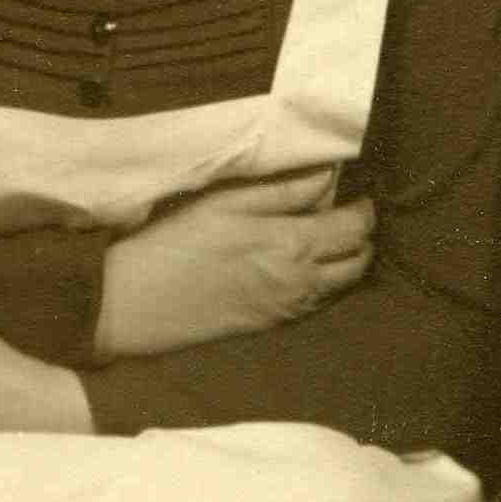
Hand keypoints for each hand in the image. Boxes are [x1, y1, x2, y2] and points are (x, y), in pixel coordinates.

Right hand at [92, 169, 375, 357]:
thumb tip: (329, 176)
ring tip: (328, 241)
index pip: (355, 228)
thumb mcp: (228, 202)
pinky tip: (303, 269)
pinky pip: (317, 305)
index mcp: (293, 245)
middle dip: (362, 238)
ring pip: (343, 287)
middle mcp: (301, 282)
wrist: (136, 304)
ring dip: (346, 263)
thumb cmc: (176, 242)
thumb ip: (285, 191)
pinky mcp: (272, 325)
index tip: (357, 197)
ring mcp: (288, 309)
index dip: (364, 210)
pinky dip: (325, 285)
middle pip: (359, 261)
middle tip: (346, 218)